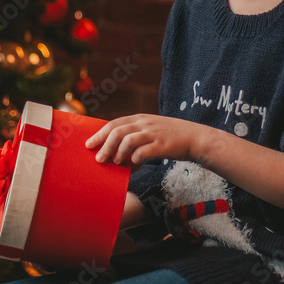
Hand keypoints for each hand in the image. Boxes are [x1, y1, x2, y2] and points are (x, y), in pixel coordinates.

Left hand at [85, 114, 200, 166]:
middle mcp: (144, 124)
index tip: (88, 144)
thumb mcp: (151, 128)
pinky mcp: (162, 145)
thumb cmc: (170, 136)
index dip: (99, 134)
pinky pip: (143, 152)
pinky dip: (135, 159)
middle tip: (98, 159)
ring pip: (128, 140)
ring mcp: (153, 134)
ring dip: (118, 153)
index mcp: (140, 119)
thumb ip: (134, 134)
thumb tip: (114, 149)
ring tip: (117, 162)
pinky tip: (134, 165)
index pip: (114, 123)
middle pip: (117, 132)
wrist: (195, 137)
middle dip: (104, 146)